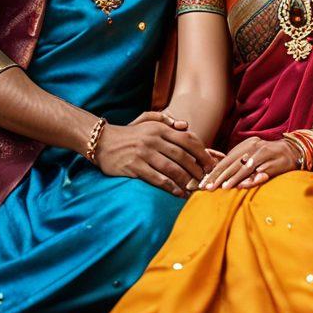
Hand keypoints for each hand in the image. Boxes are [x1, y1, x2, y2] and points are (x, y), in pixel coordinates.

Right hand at [95, 111, 210, 196]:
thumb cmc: (129, 133)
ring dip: (186, 181)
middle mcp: (153, 140)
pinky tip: (178, 193)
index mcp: (159, 128)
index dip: (202, 152)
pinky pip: (158, 179)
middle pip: (183, 156)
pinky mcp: (135, 167)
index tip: (210, 164)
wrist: (102, 142)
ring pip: (172, 169)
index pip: (187, 139)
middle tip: (205, 180)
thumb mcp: (146, 120)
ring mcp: (144, 153)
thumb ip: (166, 120)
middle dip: (197, 169)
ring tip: (194, 189)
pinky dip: (171, 187)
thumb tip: (186, 126)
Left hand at [199, 137, 297, 190]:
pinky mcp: (276, 163)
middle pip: (233, 163)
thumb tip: (218, 176)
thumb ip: (238, 163)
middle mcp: (254, 147)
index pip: (226, 159)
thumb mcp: (252, 155)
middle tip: (208, 187)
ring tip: (224, 187)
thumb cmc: (269, 156)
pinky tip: (245, 185)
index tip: (204, 182)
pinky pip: (263, 172)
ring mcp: (265, 154)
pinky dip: (253, 178)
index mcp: (246, 145)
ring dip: (234, 178)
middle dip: (220, 176)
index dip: (215, 171)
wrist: (293, 150)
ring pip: (246, 167)